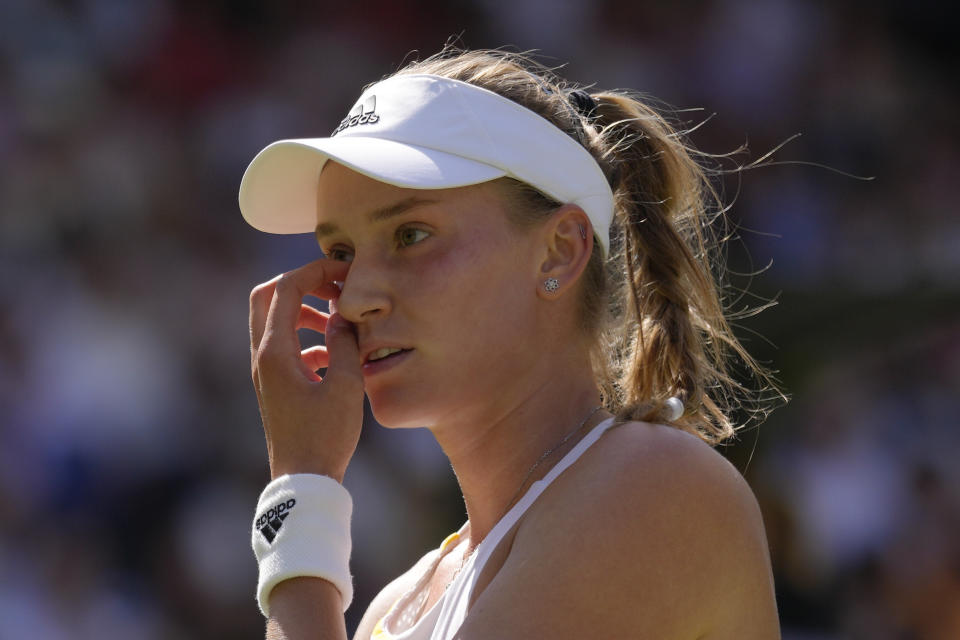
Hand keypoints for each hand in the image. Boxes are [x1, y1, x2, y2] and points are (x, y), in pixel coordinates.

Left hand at [249, 259, 363, 481]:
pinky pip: (286, 344)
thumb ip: (344, 343)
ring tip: (340, 319)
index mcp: (275, 351)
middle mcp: (262, 356)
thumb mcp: (345, 386)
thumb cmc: (325, 436)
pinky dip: (308, 336)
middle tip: (333, 286)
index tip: (346, 271)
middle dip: (301, 283)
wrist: (303, 480)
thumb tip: (342, 315)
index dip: (316, 270)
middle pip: (267, 296)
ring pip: (276, 320)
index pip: (287, 288)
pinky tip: (335, 353)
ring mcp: (266, 371)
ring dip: (306, 310)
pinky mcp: (275, 384)